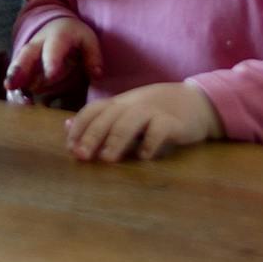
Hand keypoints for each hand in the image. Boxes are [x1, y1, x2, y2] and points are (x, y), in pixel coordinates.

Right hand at [3, 17, 101, 103]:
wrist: (57, 25)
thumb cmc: (75, 36)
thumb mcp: (88, 40)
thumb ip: (93, 57)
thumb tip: (97, 75)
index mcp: (57, 37)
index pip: (53, 49)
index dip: (51, 61)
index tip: (51, 74)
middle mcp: (37, 45)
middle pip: (26, 55)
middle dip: (19, 69)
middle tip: (12, 83)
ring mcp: (28, 56)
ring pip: (17, 67)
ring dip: (13, 82)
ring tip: (10, 94)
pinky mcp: (23, 66)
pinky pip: (16, 78)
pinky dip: (14, 89)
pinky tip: (14, 101)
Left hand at [65, 83, 223, 161]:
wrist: (196, 102)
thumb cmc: (156, 111)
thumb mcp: (125, 112)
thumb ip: (98, 120)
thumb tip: (65, 126)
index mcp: (119, 103)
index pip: (93, 110)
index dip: (80, 127)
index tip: (70, 147)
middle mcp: (133, 104)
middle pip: (108, 116)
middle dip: (93, 135)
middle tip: (82, 156)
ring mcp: (153, 110)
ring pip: (130, 121)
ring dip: (117, 139)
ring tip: (108, 159)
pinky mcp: (174, 121)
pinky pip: (160, 129)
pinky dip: (150, 142)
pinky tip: (144, 157)